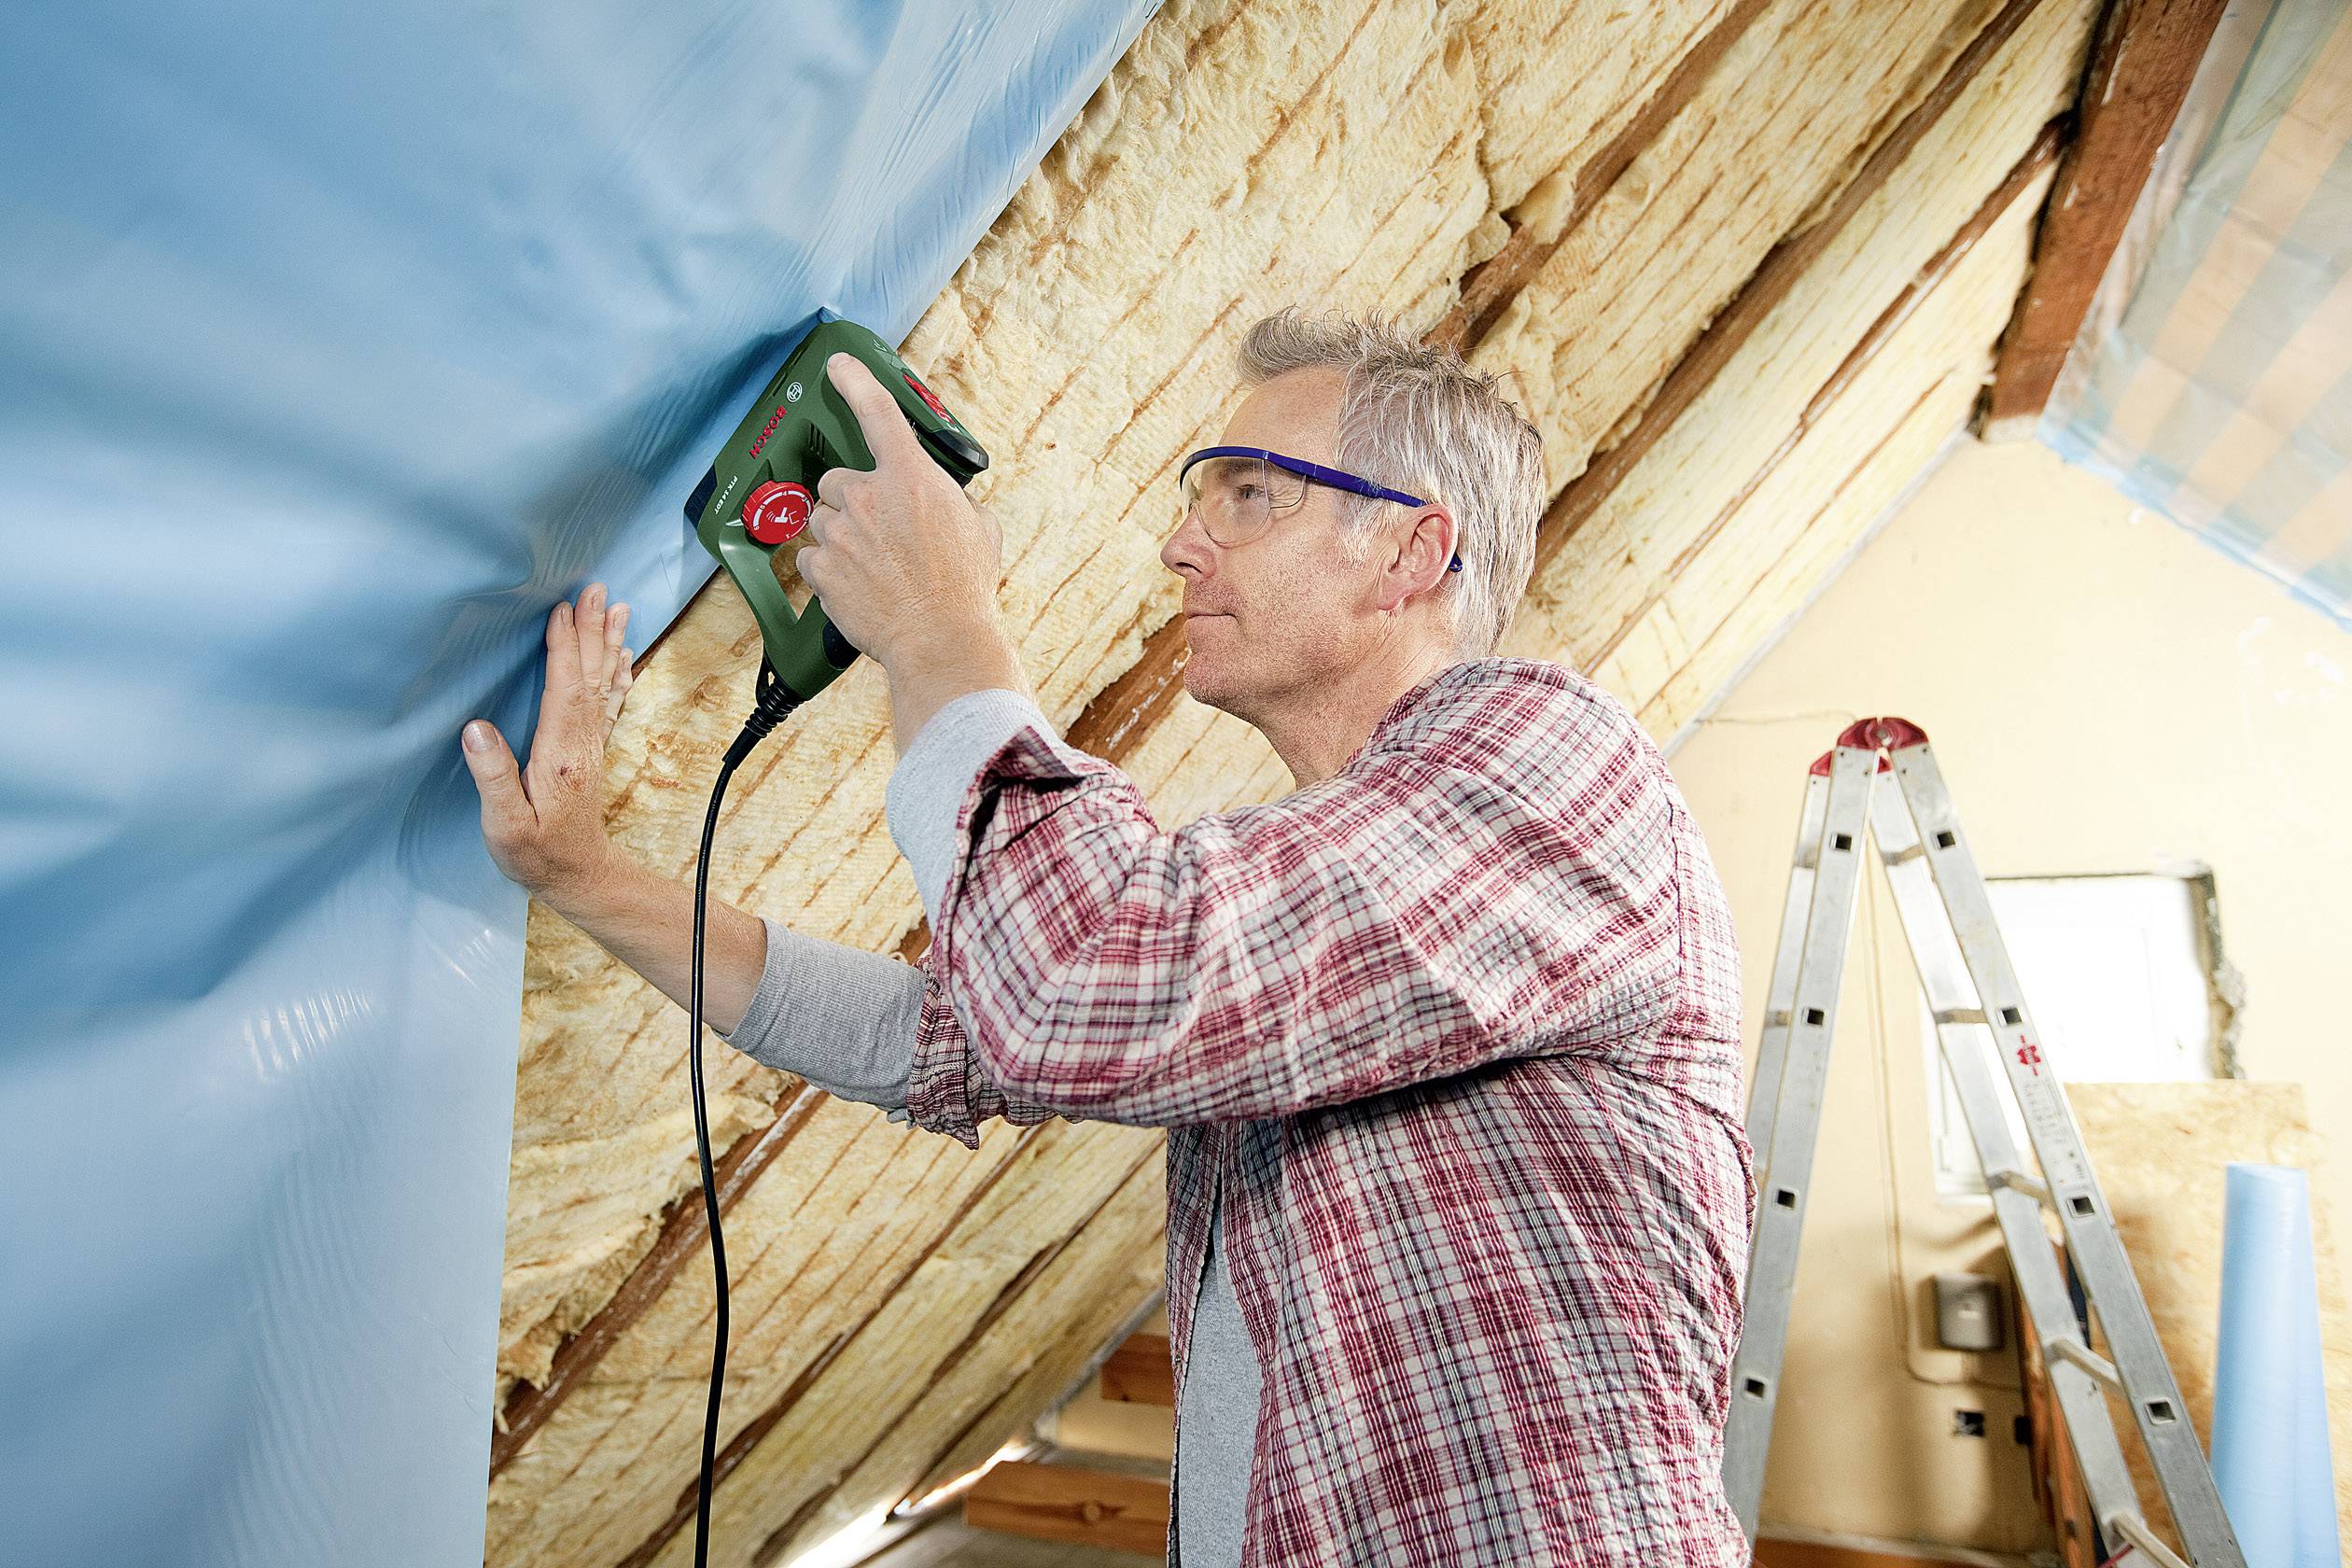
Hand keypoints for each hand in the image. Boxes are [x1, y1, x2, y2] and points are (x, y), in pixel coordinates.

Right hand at [461, 583, 634, 902]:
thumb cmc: (536, 854)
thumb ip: (492, 776)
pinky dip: (615, 674)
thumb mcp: (504, 824)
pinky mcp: (589, 752)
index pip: (564, 689)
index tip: (561, 609)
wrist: (578, 877)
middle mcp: (581, 743)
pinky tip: (623, 656)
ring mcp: (589, 746)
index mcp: (559, 754)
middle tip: (597, 589)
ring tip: (617, 608)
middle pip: (589, 676)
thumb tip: (476, 729)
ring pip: (603, 684)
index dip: (562, 648)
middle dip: (591, 630)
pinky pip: (608, 703)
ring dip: (608, 644)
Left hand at [797, 352, 1009, 668]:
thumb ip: (952, 501)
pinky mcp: (822, 569)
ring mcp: (840, 533)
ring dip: (841, 536)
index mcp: (911, 478)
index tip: (839, 365)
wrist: (940, 639)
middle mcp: (869, 497)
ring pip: (823, 521)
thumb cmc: (964, 587)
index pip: (878, 413)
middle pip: (837, 481)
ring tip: (873, 567)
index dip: (855, 381)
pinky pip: (812, 559)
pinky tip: (857, 586)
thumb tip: (945, 501)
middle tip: (878, 531)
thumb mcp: (979, 528)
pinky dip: (829, 571)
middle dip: (852, 500)